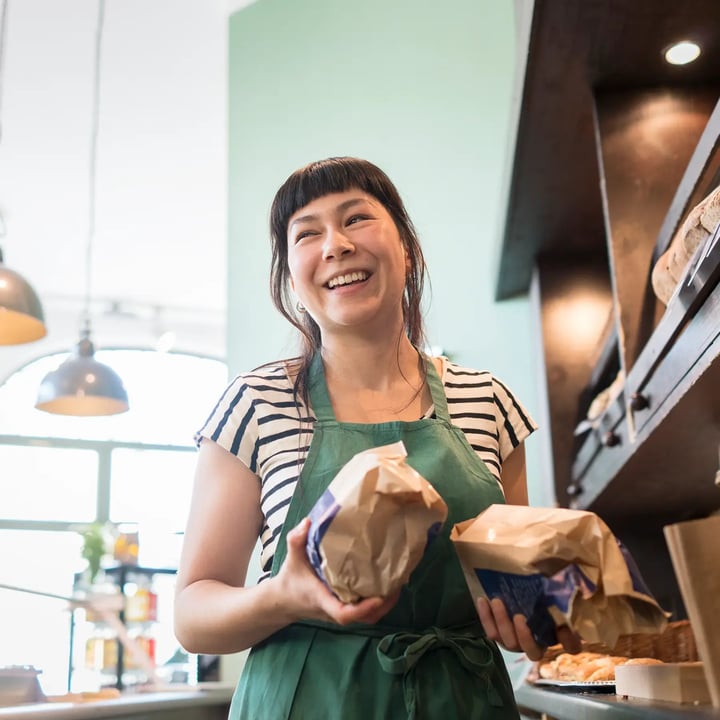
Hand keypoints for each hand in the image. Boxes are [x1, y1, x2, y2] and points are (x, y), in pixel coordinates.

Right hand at [276, 518, 399, 625]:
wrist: (284, 600)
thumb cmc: (291, 579)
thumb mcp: (292, 557)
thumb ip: (297, 540)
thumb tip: (308, 522)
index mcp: (324, 600)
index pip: (344, 614)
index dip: (363, 608)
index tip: (379, 597)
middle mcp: (336, 610)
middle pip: (366, 618)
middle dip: (385, 604)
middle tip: (400, 581)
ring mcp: (342, 611)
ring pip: (369, 617)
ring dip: (386, 603)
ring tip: (398, 580)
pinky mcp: (346, 608)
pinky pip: (367, 612)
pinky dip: (380, 602)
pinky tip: (388, 582)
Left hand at [477, 597, 580, 660]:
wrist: (515, 589)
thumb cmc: (540, 591)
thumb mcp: (554, 592)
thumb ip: (564, 596)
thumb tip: (574, 594)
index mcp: (557, 635)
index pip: (571, 646)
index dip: (569, 642)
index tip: (563, 628)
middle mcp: (537, 643)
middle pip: (531, 650)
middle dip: (524, 636)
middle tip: (519, 616)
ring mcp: (516, 642)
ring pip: (508, 642)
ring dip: (502, 622)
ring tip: (497, 601)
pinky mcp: (499, 635)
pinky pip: (491, 632)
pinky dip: (485, 617)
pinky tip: (482, 600)